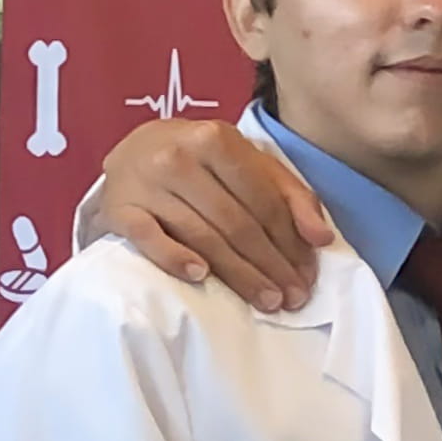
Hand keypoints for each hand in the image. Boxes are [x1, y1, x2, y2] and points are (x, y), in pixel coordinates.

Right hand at [92, 119, 332, 309]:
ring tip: (266, 300)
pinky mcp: (119, 207)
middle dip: (270, 265)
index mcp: (217, 139)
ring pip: (202, 235)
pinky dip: (175, 258)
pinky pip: (148, 238)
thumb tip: (322, 239)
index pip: (264, 202)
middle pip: (236, 223)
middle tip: (292, 299)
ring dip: (239, 274)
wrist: (135, 149)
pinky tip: (201, 277)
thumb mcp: (253, 165)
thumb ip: (294, 197)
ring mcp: (145, 182)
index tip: (308, 276)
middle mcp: (178, 156)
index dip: (291, 243)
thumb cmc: (206, 161)